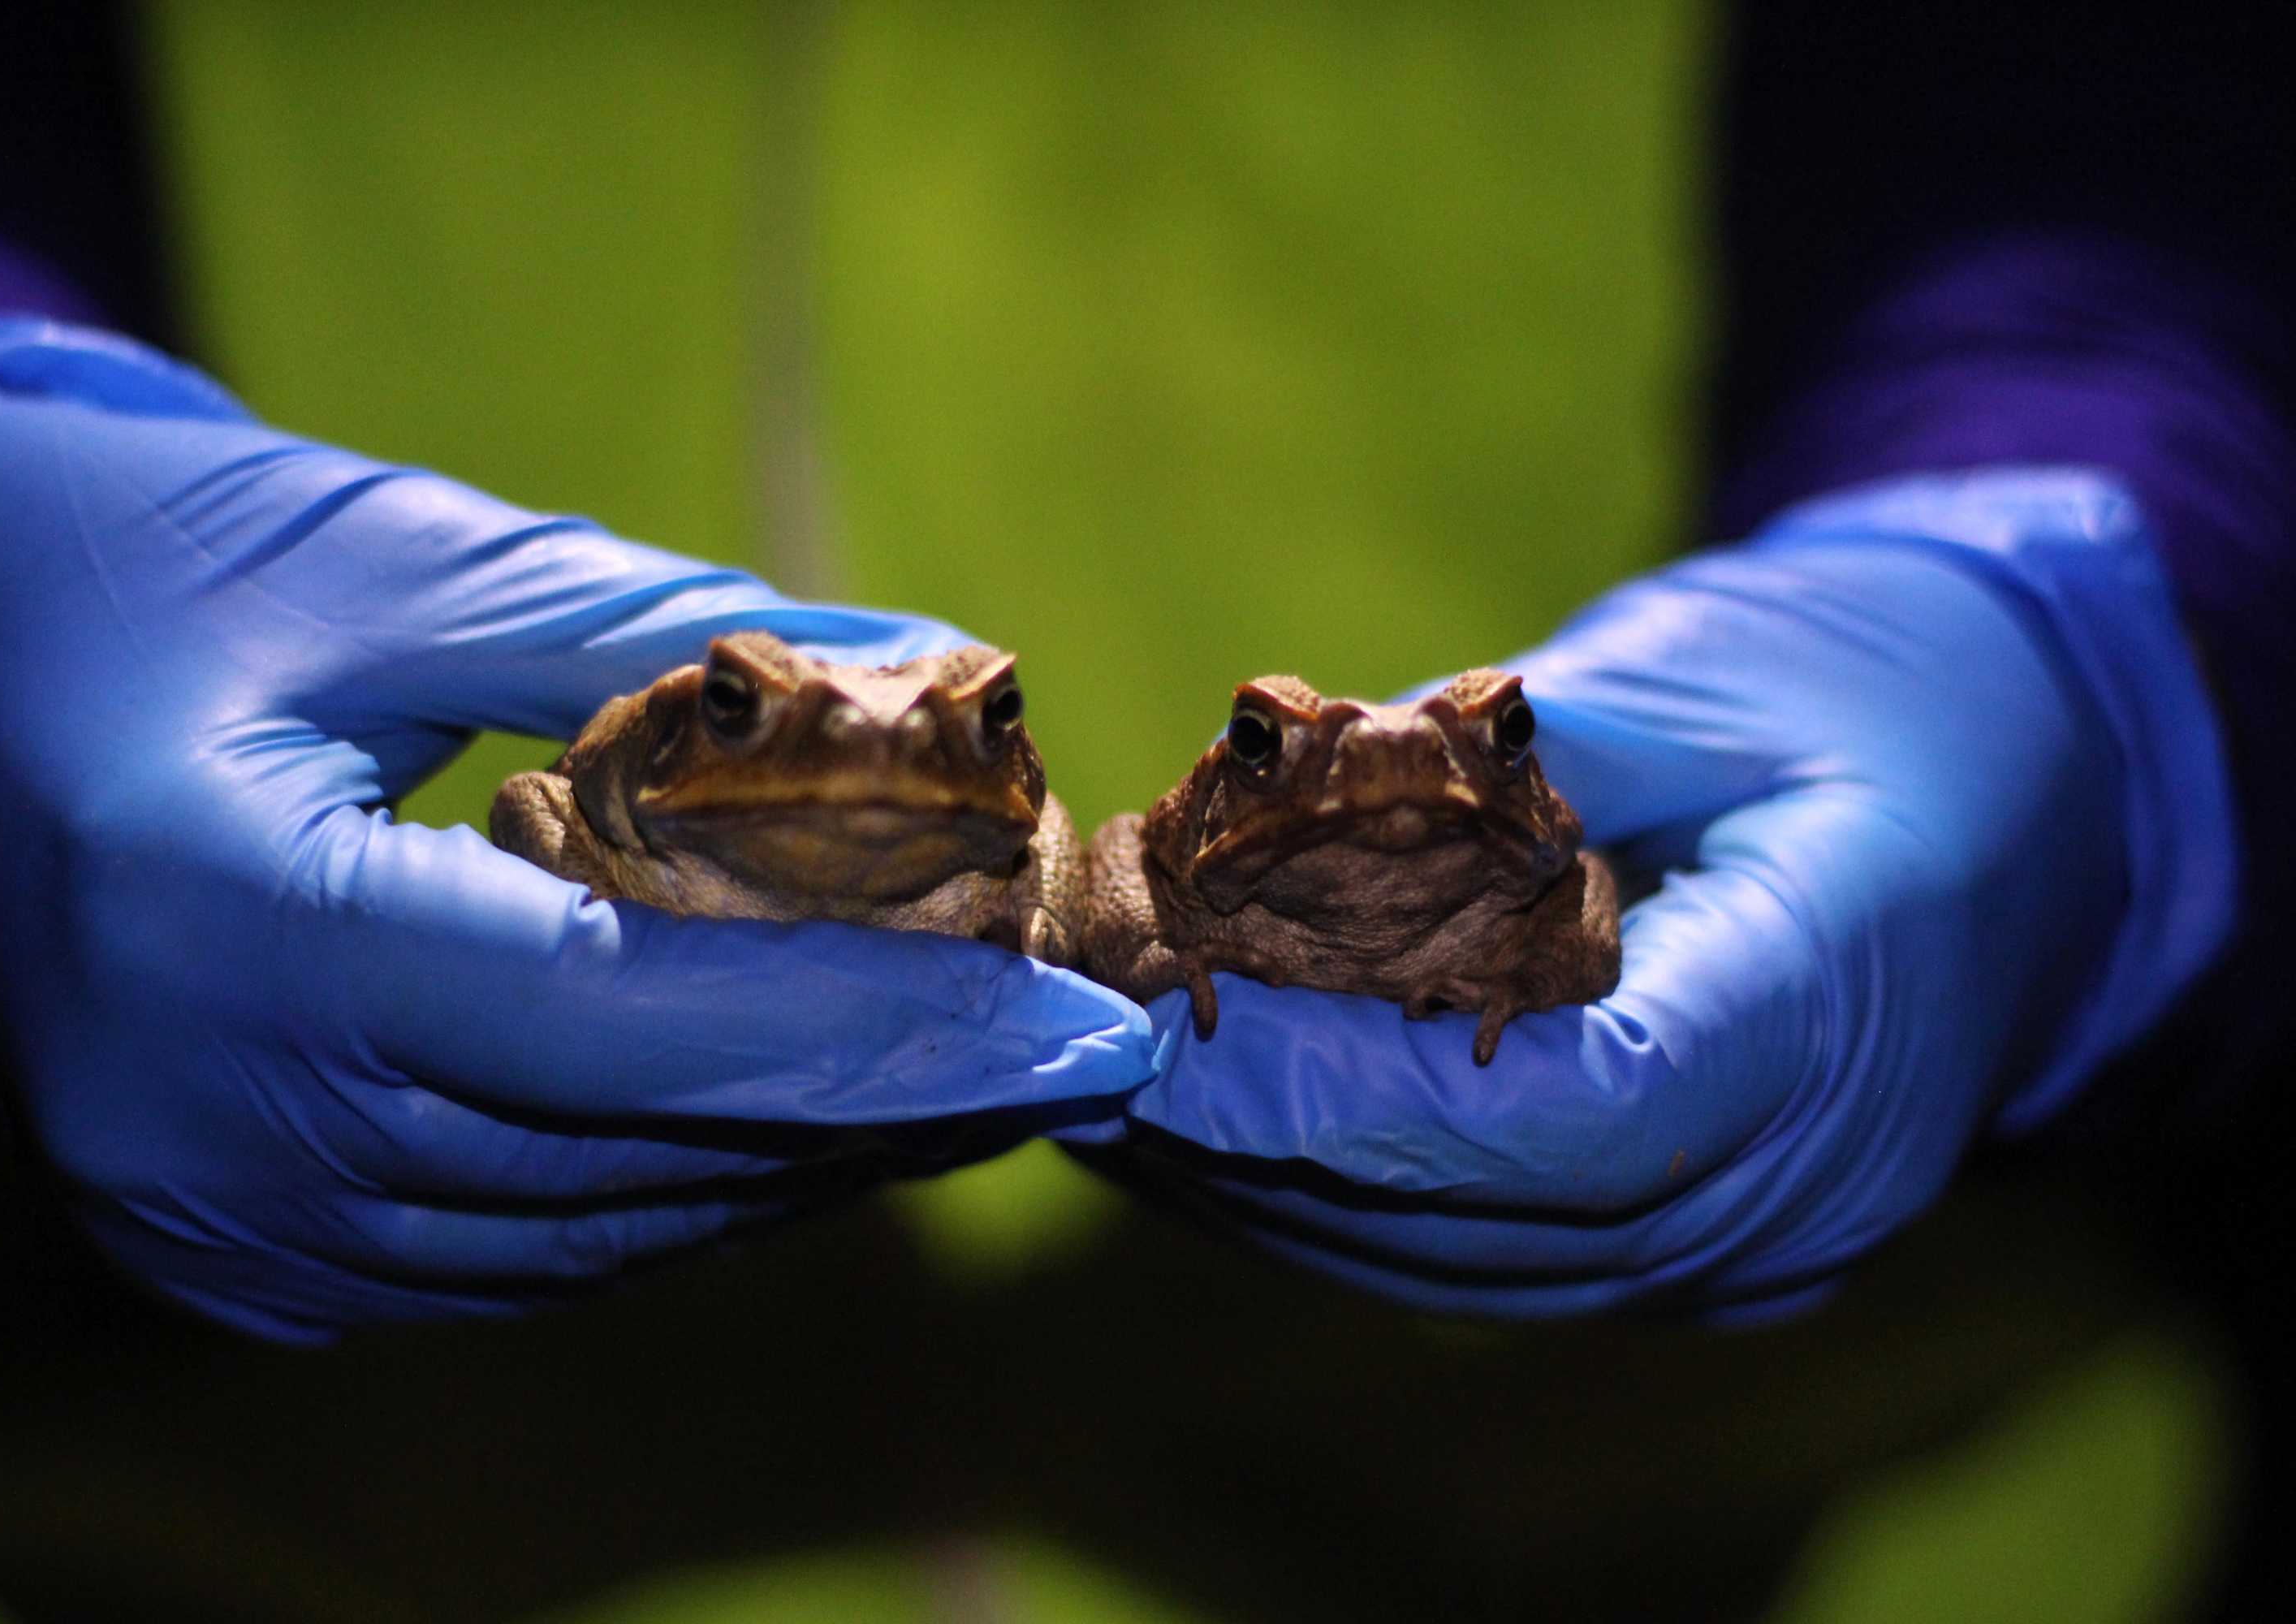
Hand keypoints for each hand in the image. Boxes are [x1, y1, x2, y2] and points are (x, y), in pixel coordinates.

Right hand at [0, 316, 1150, 1341]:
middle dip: (882, 1107)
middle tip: (1072, 1045)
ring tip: (976, 1079)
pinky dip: (676, 1180)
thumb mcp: (386, 554)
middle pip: (634, 1155)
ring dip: (796, 1161)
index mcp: (220, 925)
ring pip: (595, 1227)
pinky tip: (799, 1114)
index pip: (628, 1026)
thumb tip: (927, 692)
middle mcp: (204, 1124)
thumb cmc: (123, 555)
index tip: (1085, 1032)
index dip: (882, 1038)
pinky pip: (520, 1241)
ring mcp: (210, 1218)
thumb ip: (656, 642)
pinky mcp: (231, 1247)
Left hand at [1078, 470, 2235, 1317]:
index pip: (1578, 1112)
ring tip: (1095, 1097)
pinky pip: (1484, 1253)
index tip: (1169, 1049)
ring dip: (1268, 1191)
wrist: (2033, 799)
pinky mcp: (1687, 1240)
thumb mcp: (1701, 671)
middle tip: (1073, 1064)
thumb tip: (1268, 795)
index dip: (1354, 1099)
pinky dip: (1335, 1199)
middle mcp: (1801, 1169)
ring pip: (1464, 1264)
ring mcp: (1750, 1233)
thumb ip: (1498, 760)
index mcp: (1841, 994)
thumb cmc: (1865, 694)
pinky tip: (1206, 1133)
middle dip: (1262, 1147)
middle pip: (1490, 1214)